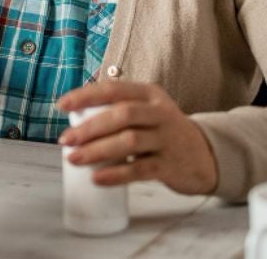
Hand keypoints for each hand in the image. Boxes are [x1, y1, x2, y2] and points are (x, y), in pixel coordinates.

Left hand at [57, 81, 218, 195]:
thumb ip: (119, 109)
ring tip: (75, 158)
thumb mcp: (148, 111)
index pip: (114, 89)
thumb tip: (74, 120)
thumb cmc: (163, 132)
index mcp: (150, 94)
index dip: (86, 96)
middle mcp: (160, 113)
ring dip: (97, 150)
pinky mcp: (171, 165)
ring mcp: (167, 139)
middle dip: (89, 127)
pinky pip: (140, 169)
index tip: (61, 105)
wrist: (205, 156)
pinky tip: (97, 178)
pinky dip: (116, 174)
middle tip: (66, 140)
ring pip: (129, 141)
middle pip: (121, 114)